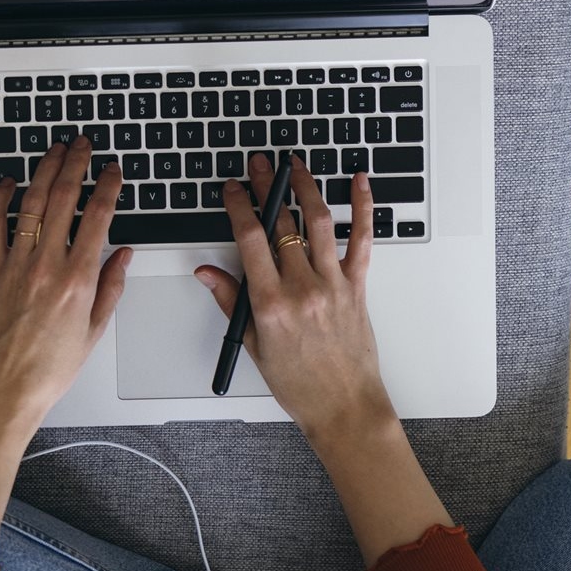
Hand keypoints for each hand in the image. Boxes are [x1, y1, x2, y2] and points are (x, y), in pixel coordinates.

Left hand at [0, 136, 131, 431]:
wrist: (4, 388)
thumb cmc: (48, 368)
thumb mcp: (95, 331)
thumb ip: (111, 288)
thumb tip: (122, 257)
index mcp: (78, 280)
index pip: (98, 217)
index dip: (108, 186)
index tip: (113, 170)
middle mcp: (46, 266)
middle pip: (62, 198)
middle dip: (76, 164)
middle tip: (83, 145)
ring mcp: (16, 265)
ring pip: (30, 203)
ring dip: (43, 171)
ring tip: (53, 152)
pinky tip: (6, 183)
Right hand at [194, 153, 394, 440]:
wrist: (344, 406)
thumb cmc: (300, 384)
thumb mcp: (253, 345)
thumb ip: (231, 301)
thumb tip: (207, 273)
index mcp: (271, 303)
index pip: (249, 239)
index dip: (238, 205)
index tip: (232, 188)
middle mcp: (303, 288)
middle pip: (281, 224)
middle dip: (267, 187)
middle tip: (259, 164)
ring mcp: (333, 284)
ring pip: (319, 222)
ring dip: (306, 187)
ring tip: (295, 165)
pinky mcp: (357, 287)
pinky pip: (362, 240)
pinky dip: (363, 208)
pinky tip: (360, 183)